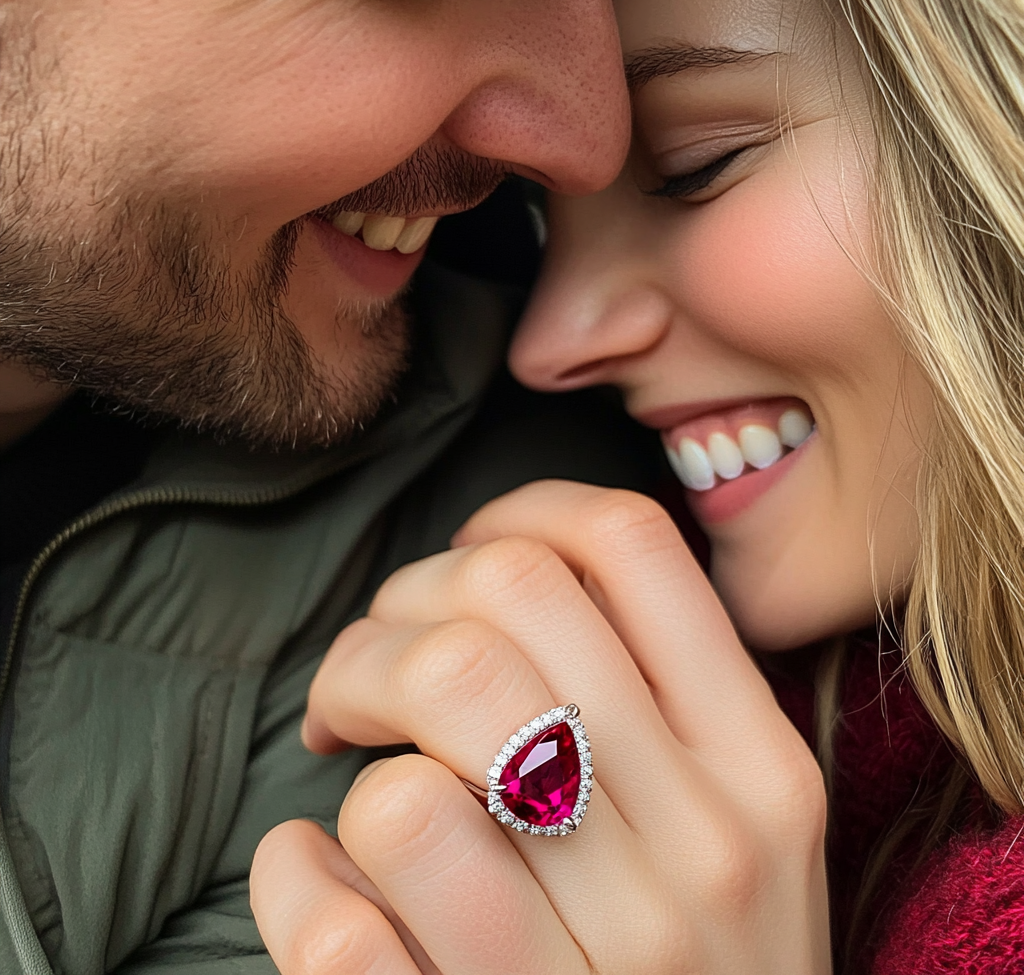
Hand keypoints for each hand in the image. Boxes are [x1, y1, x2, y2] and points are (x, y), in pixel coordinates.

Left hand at [251, 481, 830, 973]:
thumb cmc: (708, 964)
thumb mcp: (742, 820)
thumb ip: (657, 694)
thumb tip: (510, 566)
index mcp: (759, 767)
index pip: (627, 545)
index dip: (516, 516)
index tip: (464, 558)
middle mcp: (700, 855)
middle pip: (497, 615)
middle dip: (393, 615)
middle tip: (371, 670)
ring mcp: (601, 973)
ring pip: (407, 784)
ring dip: (347, 749)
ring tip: (352, 763)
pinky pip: (338, 926)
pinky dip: (296, 876)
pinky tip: (315, 874)